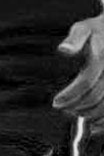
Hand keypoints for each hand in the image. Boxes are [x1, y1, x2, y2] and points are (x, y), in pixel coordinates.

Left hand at [57, 10, 103, 126]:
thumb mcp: (84, 29)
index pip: (86, 82)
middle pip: (95, 97)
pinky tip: (94, 126)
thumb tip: (63, 50)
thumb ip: (74, 39)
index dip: (70, 95)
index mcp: (102, 58)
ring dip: (89, 115)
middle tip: (62, 109)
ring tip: (74, 115)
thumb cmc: (98, 32)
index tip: (56, 103)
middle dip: (76, 106)